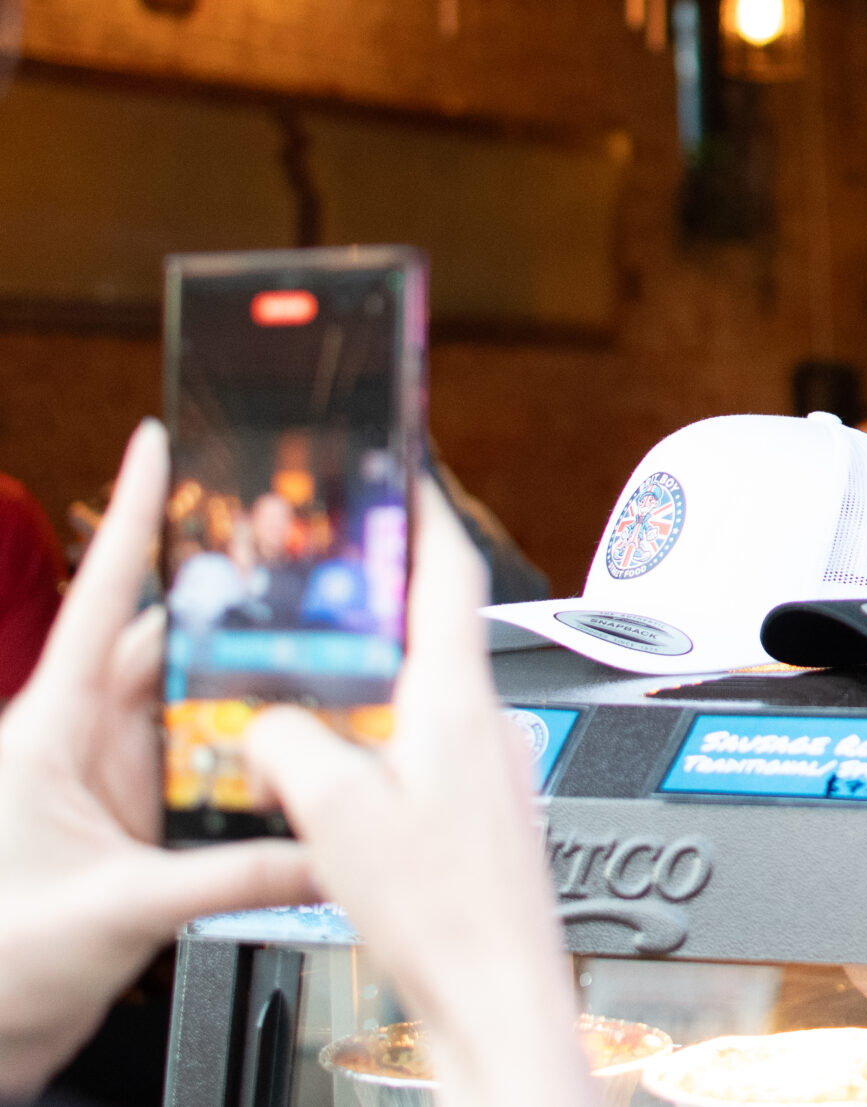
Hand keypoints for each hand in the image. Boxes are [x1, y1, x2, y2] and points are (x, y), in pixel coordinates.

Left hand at [0, 421, 314, 1098]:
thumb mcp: (119, 911)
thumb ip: (235, 871)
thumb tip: (326, 848)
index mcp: (51, 732)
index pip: (105, 600)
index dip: (132, 517)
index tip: (158, 444)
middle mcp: (81, 747)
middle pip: (170, 648)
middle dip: (235, 609)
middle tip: (305, 571)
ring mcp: (108, 788)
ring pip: (196, 711)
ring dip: (253, 696)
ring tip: (325, 668)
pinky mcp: (132, 832)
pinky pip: (207, 777)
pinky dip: (253, 766)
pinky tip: (300, 763)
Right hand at [247, 480, 597, 1106]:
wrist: (500, 992)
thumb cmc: (445, 913)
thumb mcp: (334, 816)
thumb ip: (290, 743)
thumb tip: (269, 723)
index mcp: (459, 703)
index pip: (450, 573)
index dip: (426, 513)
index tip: (406, 473)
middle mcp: (490, 723)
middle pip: (436, 628)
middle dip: (384, 600)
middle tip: (336, 577)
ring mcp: (496, 766)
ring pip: (429, 693)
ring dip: (379, 680)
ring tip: (322, 686)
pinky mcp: (489, 808)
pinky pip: (432, 747)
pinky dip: (387, 738)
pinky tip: (353, 776)